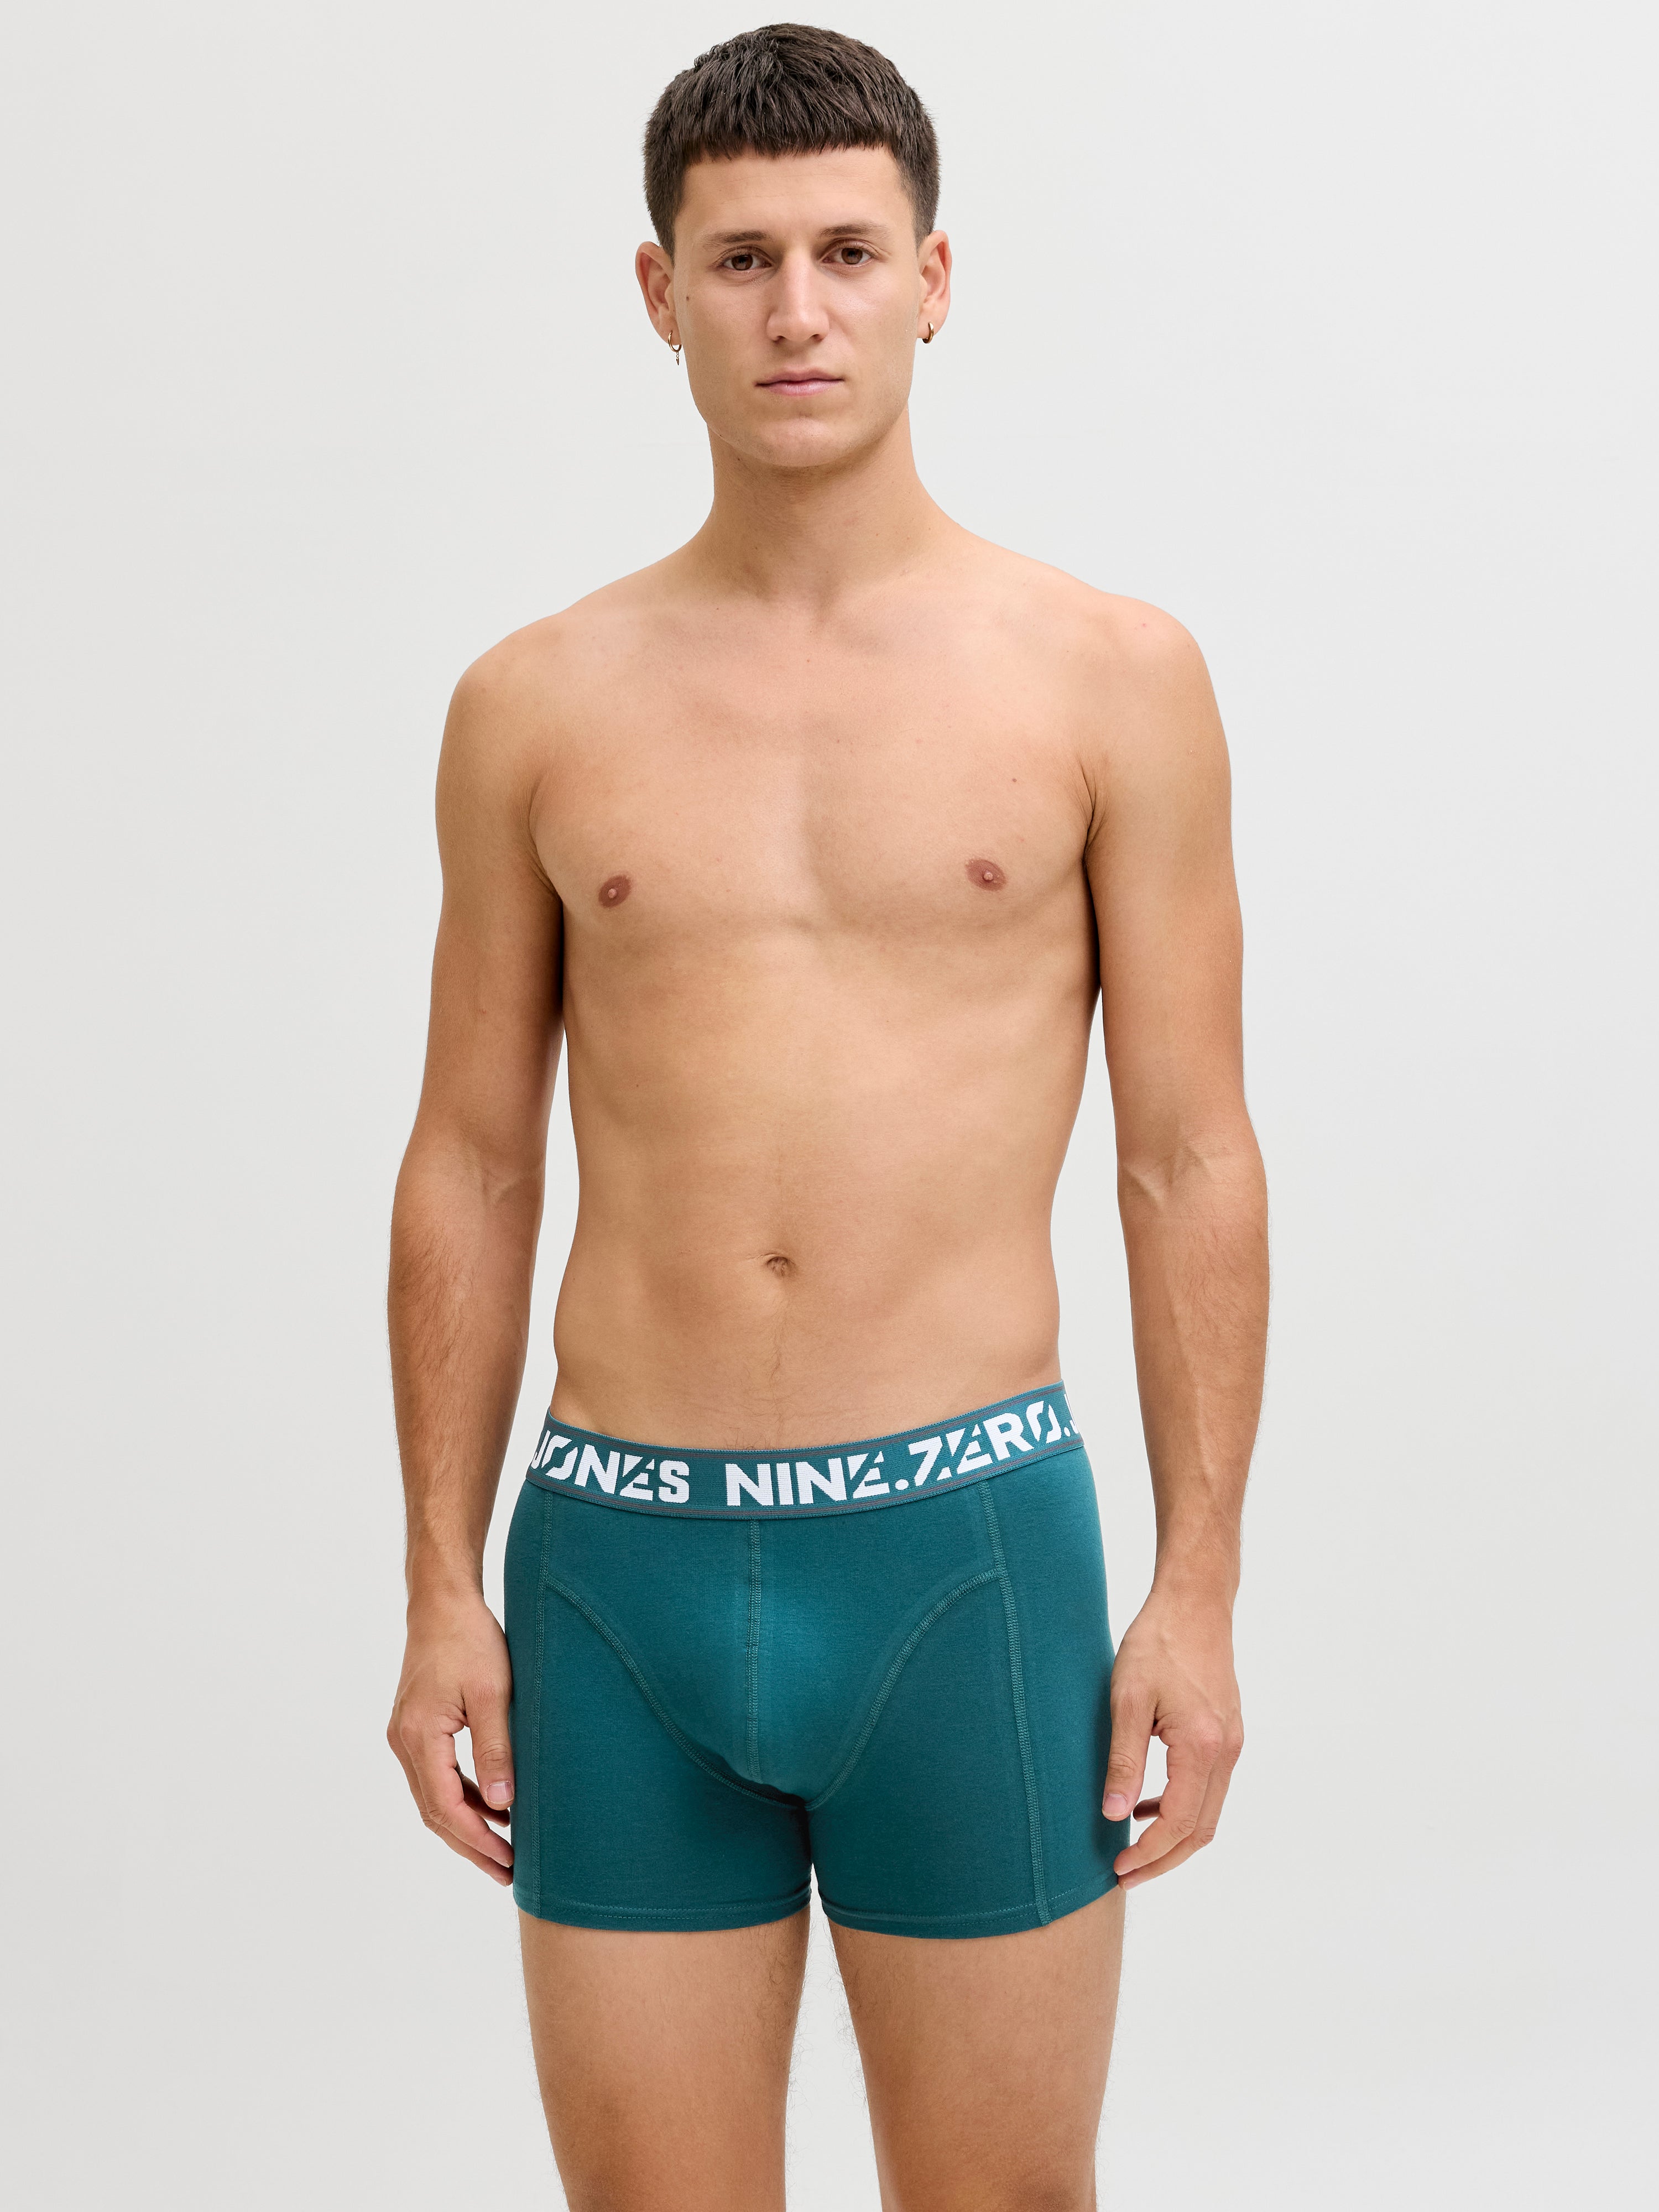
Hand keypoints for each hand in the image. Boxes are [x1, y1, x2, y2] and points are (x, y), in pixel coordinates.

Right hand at [387, 1590, 515, 1884]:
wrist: (442, 1601)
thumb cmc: (470, 1639)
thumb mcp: (494, 1692)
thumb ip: (496, 1748)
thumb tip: (503, 1805)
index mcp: (419, 1735)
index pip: (446, 1807)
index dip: (477, 1841)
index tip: (508, 1862)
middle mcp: (404, 1741)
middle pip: (435, 1812)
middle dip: (471, 1846)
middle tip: (508, 1873)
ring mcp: (406, 1734)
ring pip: (434, 1797)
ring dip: (466, 1825)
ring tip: (504, 1851)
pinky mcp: (416, 1727)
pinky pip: (436, 1776)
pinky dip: (462, 1797)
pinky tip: (491, 1808)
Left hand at [1103, 1587, 1243, 1890]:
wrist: (1194, 1602)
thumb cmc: (1157, 1642)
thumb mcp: (1127, 1698)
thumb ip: (1123, 1759)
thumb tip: (1114, 1814)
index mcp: (1202, 1746)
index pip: (1180, 1823)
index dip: (1149, 1854)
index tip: (1118, 1869)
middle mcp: (1226, 1751)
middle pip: (1201, 1830)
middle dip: (1163, 1859)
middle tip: (1125, 1875)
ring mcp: (1231, 1742)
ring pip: (1208, 1812)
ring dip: (1173, 1836)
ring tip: (1132, 1846)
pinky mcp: (1226, 1732)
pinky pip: (1208, 1787)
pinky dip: (1182, 1807)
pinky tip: (1148, 1803)